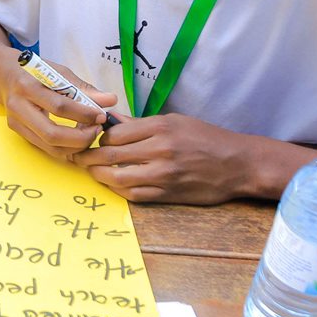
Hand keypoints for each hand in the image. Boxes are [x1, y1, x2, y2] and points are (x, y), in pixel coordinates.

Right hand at [0, 56, 119, 158]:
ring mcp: (16, 122)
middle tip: (97, 130)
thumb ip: (83, 88)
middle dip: (81, 138)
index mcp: (28, 85)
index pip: (59, 106)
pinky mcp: (18, 132)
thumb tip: (110, 100)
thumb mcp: (57, 71)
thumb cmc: (33, 70)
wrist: (1, 74)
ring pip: (49, 146)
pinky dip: (65, 147)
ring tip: (89, 134)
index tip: (101, 115)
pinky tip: (77, 139)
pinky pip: (45, 147)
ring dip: (75, 146)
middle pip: (52, 134)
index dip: (84, 114)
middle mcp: (18, 106)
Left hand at [72, 113, 252, 203]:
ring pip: (118, 177)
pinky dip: (119, 190)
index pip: (115, 132)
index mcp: (161, 127)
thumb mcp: (175, 121)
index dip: (98, 136)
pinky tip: (112, 185)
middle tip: (78, 157)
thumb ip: (142, 125)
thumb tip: (112, 122)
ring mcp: (164, 174)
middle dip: (89, 157)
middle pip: (111, 154)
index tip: (91, 138)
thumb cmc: (207, 138)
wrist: (238, 164)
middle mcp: (161, 150)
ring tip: (91, 172)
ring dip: (99, 176)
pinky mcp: (168, 194)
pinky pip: (135, 195)